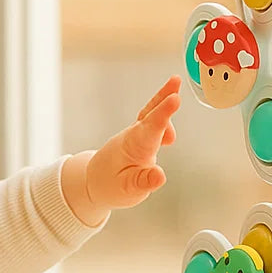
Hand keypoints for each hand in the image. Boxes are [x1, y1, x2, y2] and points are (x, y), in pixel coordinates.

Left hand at [62, 75, 181, 226]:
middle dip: (163, 100)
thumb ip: (143, 182)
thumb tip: (160, 177)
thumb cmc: (111, 185)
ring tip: (175, 82)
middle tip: (175, 83)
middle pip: (149, 116)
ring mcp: (137, 134)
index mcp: (132, 148)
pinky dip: (161, 108)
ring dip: (162, 98)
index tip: (174, 100)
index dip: (163, 114)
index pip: (150, 129)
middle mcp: (134, 137)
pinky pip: (151, 118)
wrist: (96, 181)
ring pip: (150, 113)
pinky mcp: (141, 135)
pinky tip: (173, 100)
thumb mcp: (127, 190)